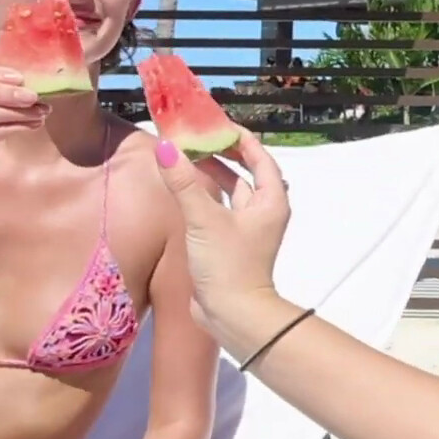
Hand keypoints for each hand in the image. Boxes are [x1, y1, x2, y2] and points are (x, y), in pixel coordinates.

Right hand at [153, 127, 290, 332]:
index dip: (240, 138)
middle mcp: (264, 212)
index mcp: (271, 201)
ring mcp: (249, 229)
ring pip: (233, 192)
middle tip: (198, 137)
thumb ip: (184, 184)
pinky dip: (206, 196)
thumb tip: (167, 147)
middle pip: (247, 173)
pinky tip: (186, 189)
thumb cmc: (227, 264)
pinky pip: (221, 209)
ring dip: (213, 174)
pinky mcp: (232, 243)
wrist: (232, 315)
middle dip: (224, 154)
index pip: (260, 158)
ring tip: (187, 157)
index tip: (216, 123)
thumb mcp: (203, 220)